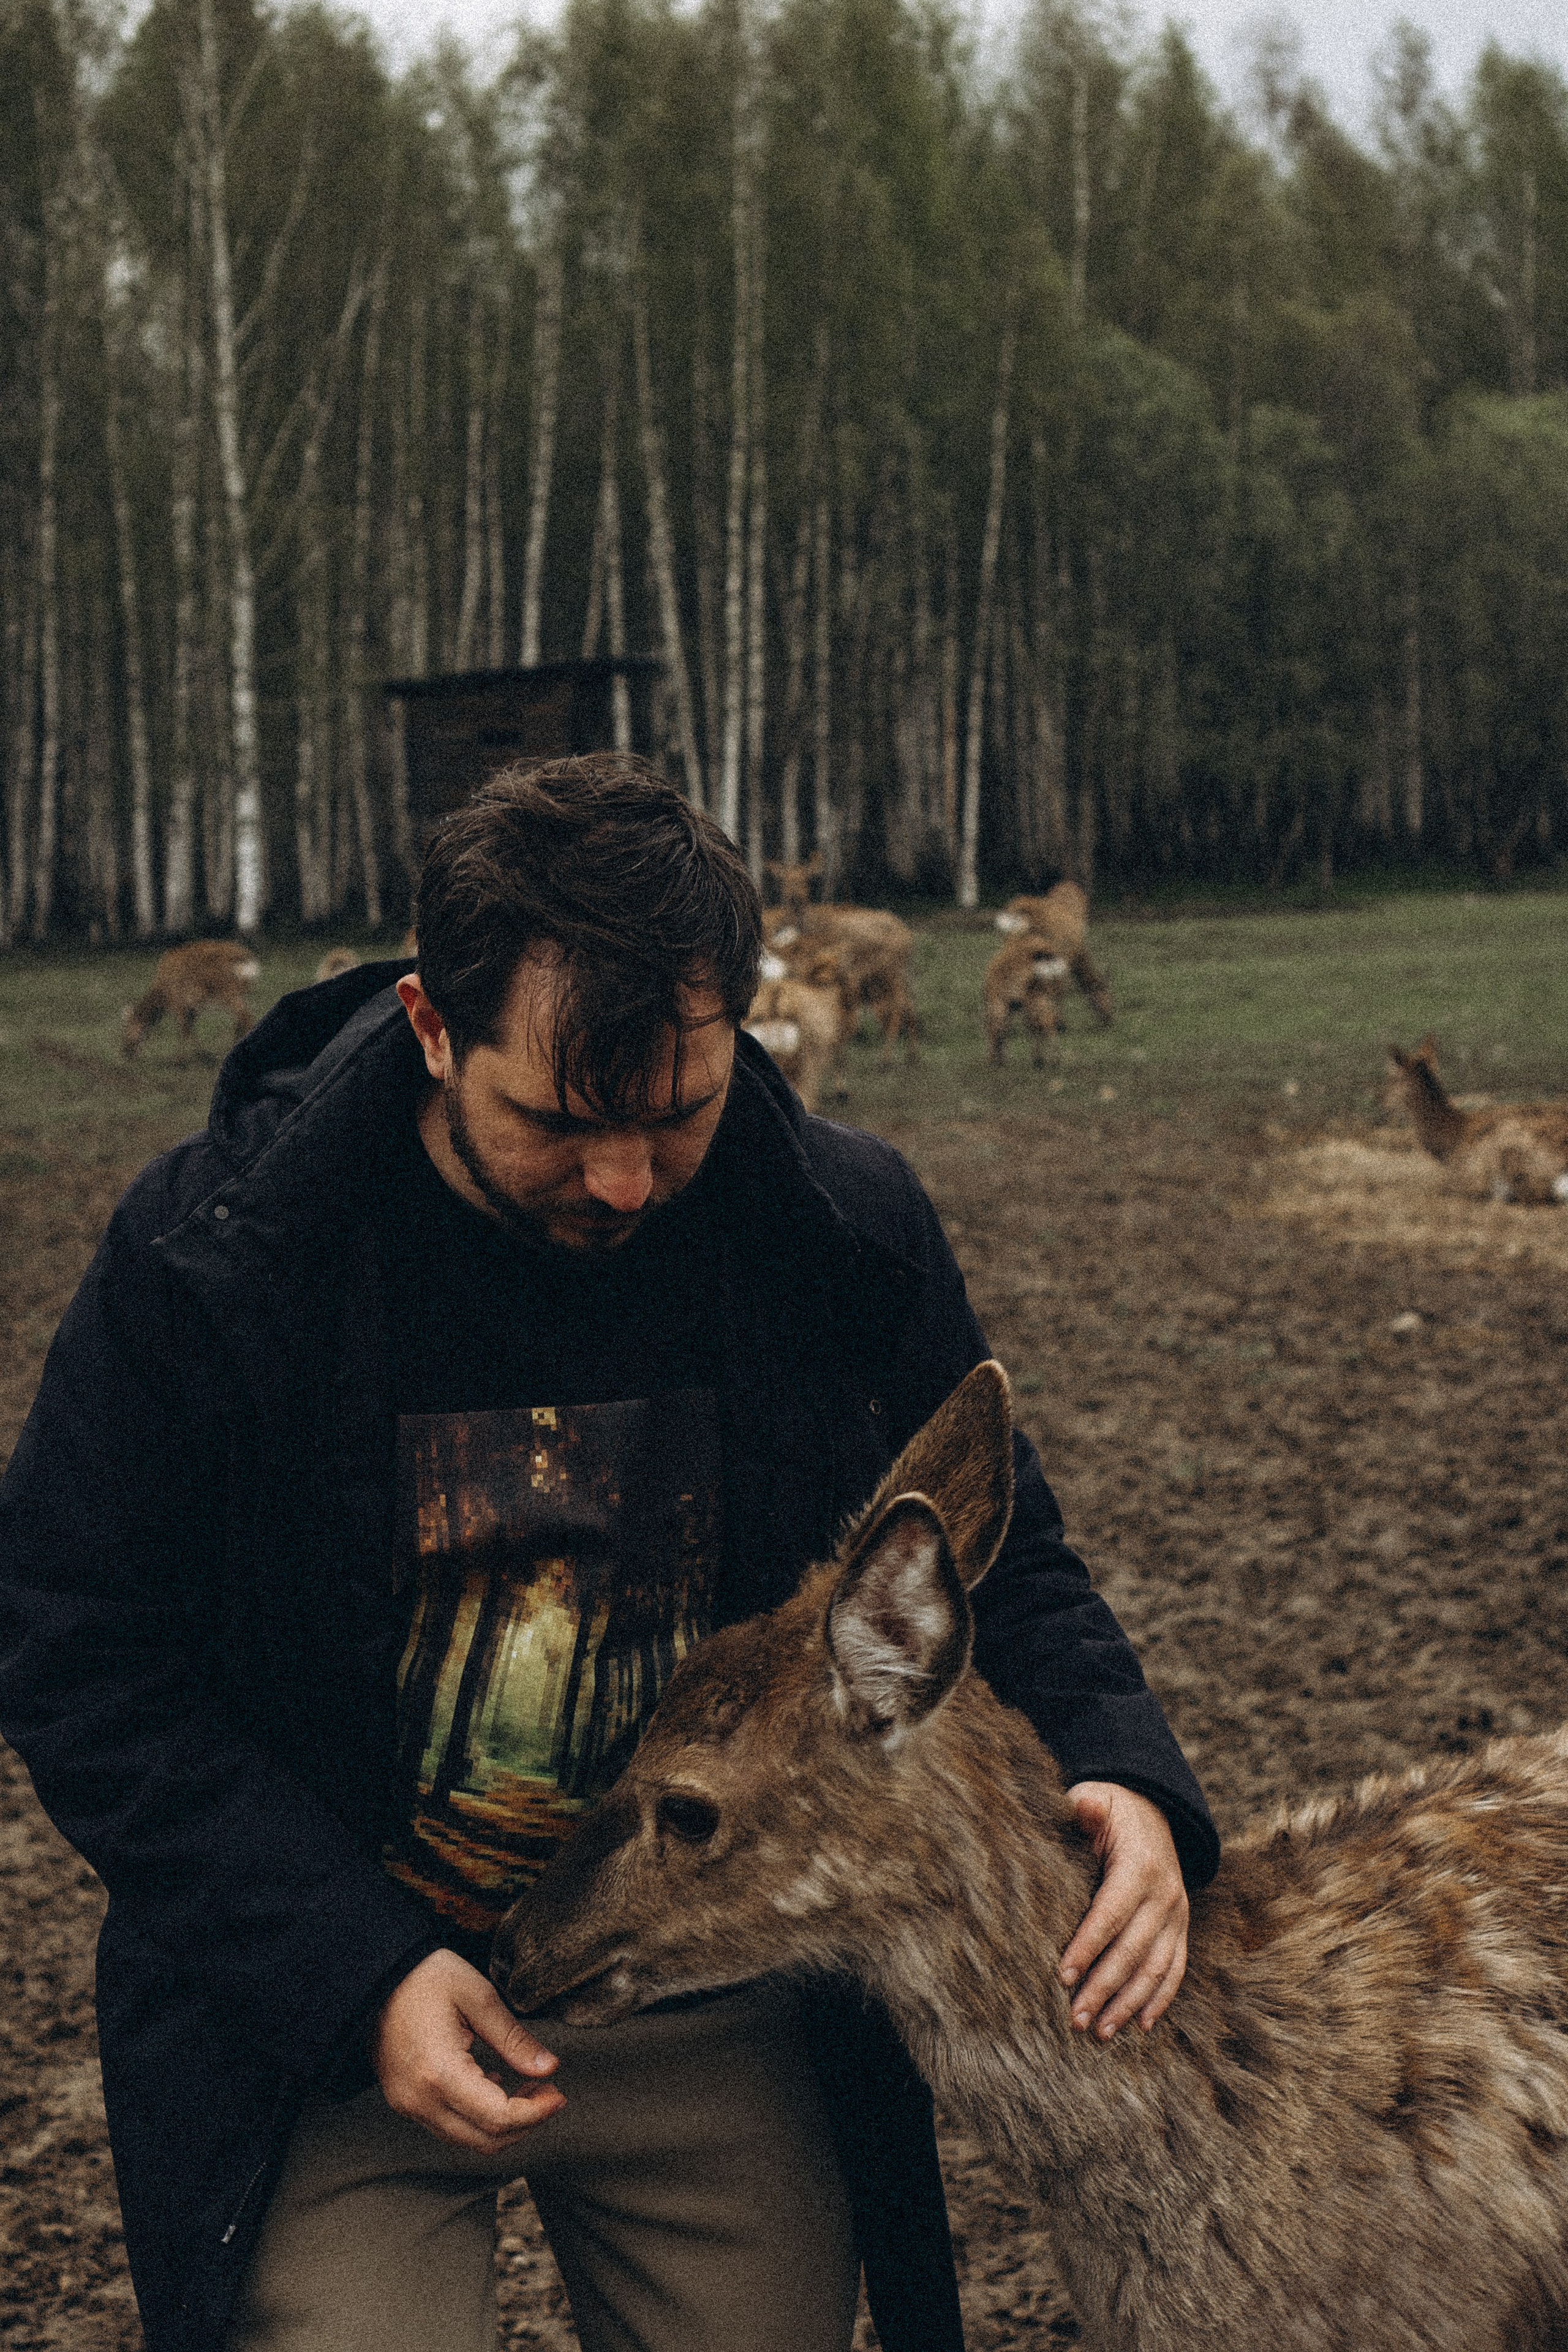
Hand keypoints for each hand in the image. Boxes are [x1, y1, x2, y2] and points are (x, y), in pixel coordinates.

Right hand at [371, 1948, 565, 2151]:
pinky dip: (478, 2118)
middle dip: (525, 2123)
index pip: (498, 2118)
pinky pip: (448, 2126)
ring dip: (503, 2124)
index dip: (536, 2112)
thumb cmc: (427, 1977)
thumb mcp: (479, 1996)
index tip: (558, 2094)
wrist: (375, 1976)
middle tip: (548, 2092)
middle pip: (484, 2140)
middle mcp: (420, 2100)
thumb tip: (549, 2068)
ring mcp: (408, 2104)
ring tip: (527, 2088)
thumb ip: (514, 2039)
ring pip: (466, 2139)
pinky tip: (495, 2085)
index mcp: (440, 2073)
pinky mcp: (404, 2100)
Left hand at [1057, 1785, 1188, 2038]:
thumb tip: (1080, 1805)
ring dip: (1128, 2004)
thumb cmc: (1111, 1811)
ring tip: (1099, 2032)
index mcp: (1140, 1866)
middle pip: (1133, 1950)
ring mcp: (1177, 1916)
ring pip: (1155, 1968)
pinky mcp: (1181, 1929)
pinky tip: (1140, 2026)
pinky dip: (1160, 1999)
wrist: (1153, 1811)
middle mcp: (1165, 1895)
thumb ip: (1086, 1806)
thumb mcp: (1097, 1798)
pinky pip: (1175, 1969)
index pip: (1111, 1913)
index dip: (1088, 1945)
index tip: (1062, 1976)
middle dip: (1104, 1988)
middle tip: (1075, 2019)